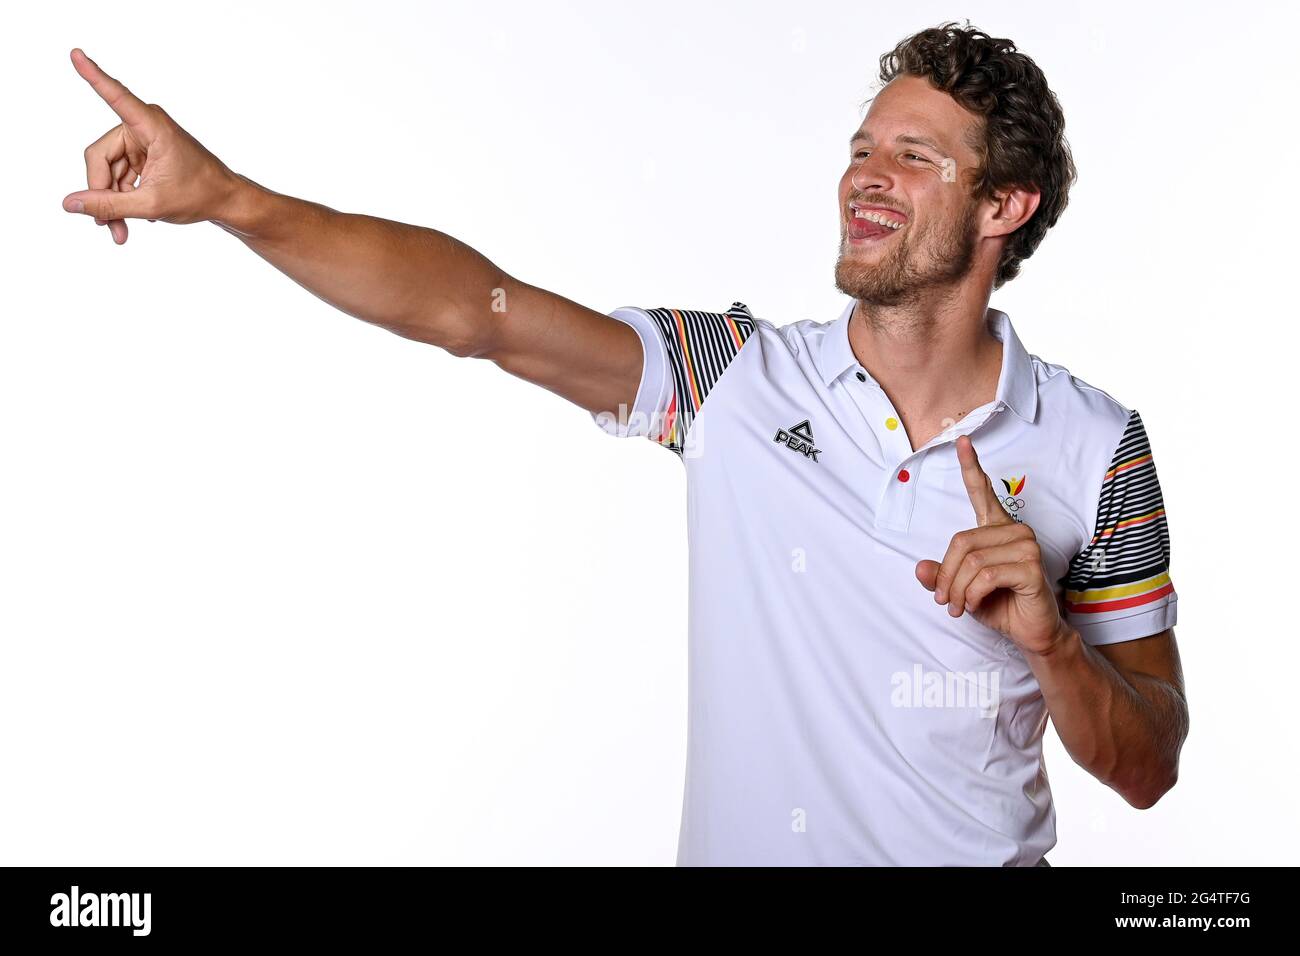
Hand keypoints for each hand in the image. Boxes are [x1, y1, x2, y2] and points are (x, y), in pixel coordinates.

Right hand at [61, 48, 240, 243]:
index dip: (93, 76)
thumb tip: (69, 204)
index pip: (115, 97)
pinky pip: (119, 174)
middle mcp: (143, 125)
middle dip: (102, 192)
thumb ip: (109, 205)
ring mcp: (141, 140)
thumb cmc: (199, 195)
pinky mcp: (142, 153)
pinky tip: (137, 215)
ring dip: (111, 201)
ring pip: (107, 170)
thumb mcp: (152, 204)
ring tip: (120, 231)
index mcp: (151, 125)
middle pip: (100, 156)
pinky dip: (123, 196)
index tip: (75, 53)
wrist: (226, 201)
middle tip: (108, 227)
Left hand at [914, 435, 1068, 656]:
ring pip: (971, 560)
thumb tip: (919, 569)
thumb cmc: (999, 605)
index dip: (971, 467)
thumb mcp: (961, 590)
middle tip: (944, 601)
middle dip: (946, 576)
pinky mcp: (1031, 566)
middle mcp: (1014, 531)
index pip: (982, 493)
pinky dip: (971, 594)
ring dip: (957, 589)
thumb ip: (941, 577)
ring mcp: (1026, 546)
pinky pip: (986, 576)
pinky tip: (975, 605)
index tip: (962, 442)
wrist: (1031, 632)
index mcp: (997, 529)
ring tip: (958, 607)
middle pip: (960, 541)